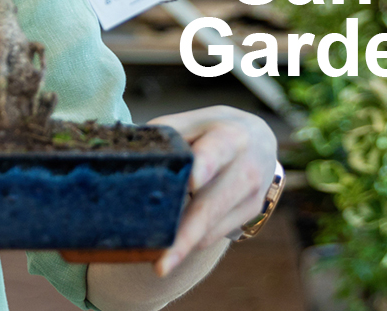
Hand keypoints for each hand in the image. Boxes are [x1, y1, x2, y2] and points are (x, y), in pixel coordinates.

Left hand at [145, 106, 277, 275]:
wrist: (261, 142)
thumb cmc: (215, 130)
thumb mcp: (194, 122)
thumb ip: (167, 136)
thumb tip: (125, 155)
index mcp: (231, 137)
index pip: (215, 152)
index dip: (203, 166)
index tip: (191, 182)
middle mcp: (247, 168)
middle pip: (210, 206)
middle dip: (185, 237)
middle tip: (161, 265)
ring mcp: (251, 195)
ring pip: (211, 229)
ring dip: (182, 246)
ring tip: (158, 260)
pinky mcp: (249, 214)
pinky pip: (214, 235)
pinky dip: (190, 242)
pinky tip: (171, 246)